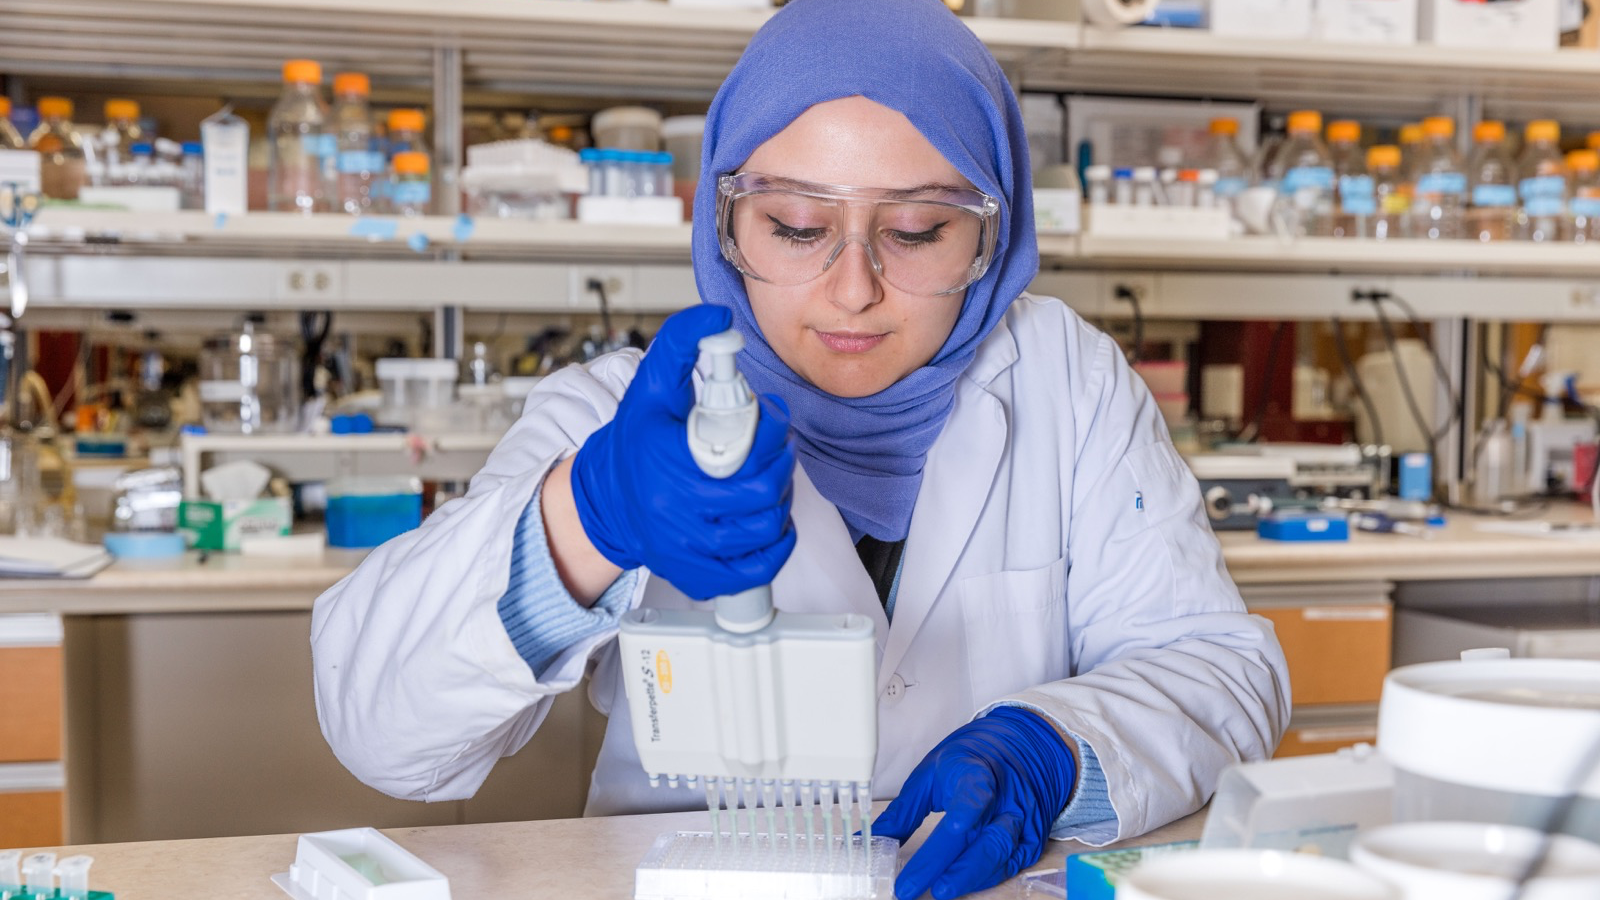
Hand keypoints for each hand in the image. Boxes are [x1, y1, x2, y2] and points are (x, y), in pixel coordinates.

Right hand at [570, 305, 796, 599]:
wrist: (603, 499)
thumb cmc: (634, 444)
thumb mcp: (651, 385)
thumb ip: (681, 341)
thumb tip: (718, 316)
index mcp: (669, 462)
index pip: (747, 453)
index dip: (773, 434)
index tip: (772, 421)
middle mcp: (677, 511)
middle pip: (761, 493)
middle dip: (779, 466)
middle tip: (775, 451)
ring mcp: (687, 549)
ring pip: (763, 530)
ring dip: (779, 502)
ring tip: (767, 482)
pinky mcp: (697, 576)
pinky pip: (756, 570)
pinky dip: (774, 547)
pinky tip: (769, 524)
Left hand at [874, 707, 1076, 899]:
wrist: (1020, 747)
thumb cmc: (970, 760)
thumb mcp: (931, 773)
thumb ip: (904, 811)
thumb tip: (870, 839)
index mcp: (977, 777)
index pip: (960, 815)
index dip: (939, 848)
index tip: (913, 874)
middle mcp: (1006, 801)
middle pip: (985, 842)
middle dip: (956, 872)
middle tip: (925, 891)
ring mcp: (1023, 820)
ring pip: (1002, 856)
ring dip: (972, 878)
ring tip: (942, 891)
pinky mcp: (1031, 837)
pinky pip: (1012, 863)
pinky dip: (988, 877)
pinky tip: (965, 884)